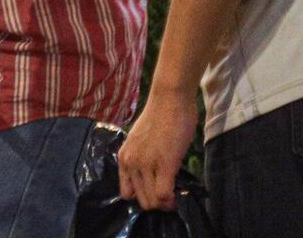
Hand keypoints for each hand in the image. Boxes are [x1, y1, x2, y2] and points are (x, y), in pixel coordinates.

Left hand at [118, 86, 197, 212]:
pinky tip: (179, 194)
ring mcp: (145, 164)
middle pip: (140, 201)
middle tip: (170, 195)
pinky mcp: (164, 164)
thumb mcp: (141, 140)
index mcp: (123, 157)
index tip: (156, 191)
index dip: (143, 196)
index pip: (126, 193)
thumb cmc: (160, 115)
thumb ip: (142, 158)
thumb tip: (153, 176)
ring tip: (175, 195)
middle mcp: (130, 163)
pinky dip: (172, 200)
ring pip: (152, 202)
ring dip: (165, 203)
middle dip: (156, 202)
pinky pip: (164, 195)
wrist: (170, 98)